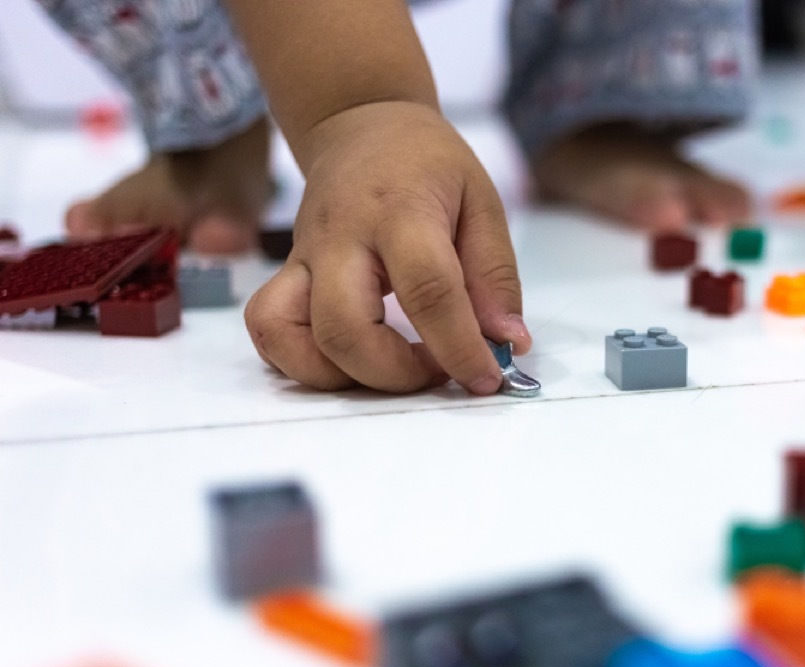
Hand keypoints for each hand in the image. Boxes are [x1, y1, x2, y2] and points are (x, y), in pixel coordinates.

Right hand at [244, 101, 530, 392]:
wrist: (361, 125)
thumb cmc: (427, 165)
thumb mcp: (481, 201)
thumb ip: (494, 275)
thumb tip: (508, 342)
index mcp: (399, 212)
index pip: (427, 290)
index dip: (458, 346)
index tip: (486, 377)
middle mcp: (339, 237)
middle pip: (344, 328)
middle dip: (395, 373)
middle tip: (437, 370)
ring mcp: (303, 257)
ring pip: (287, 337)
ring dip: (344, 377)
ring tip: (394, 368)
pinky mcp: (286, 275)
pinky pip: (269, 331)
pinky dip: (301, 363)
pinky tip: (349, 363)